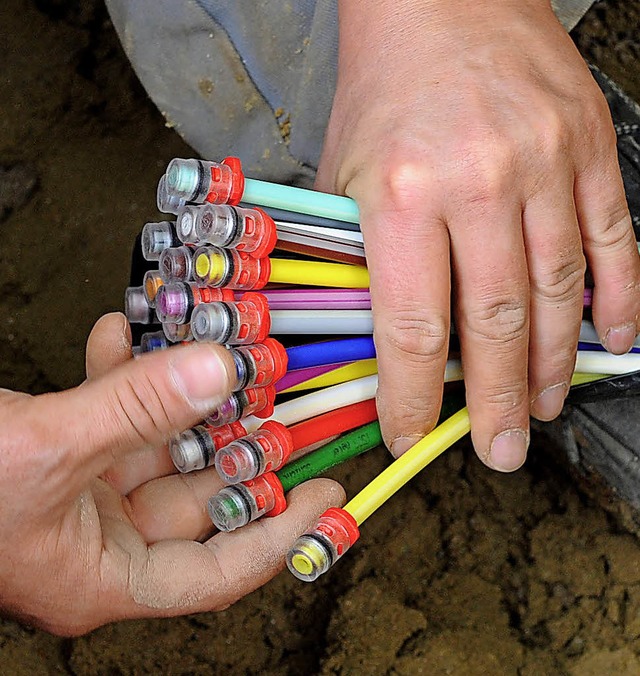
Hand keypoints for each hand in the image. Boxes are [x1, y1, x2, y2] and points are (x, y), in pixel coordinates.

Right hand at [0, 313, 342, 634]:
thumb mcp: (44, 449)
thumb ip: (134, 409)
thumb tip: (220, 370)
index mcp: (101, 577)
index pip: (217, 571)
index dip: (281, 534)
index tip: (327, 495)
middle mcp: (96, 540)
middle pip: (196, 500)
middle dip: (238, 449)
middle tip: (282, 406)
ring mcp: (77, 495)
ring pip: (156, 447)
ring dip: (183, 400)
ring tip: (220, 358)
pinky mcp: (57, 452)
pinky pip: (105, 415)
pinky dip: (117, 374)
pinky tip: (122, 333)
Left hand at [316, 0, 639, 469]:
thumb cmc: (385, 89)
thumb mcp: (341, 179)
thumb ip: (356, 258)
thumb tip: (375, 334)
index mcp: (402, 195)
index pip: (412, 329)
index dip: (413, 397)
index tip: (413, 434)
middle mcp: (479, 184)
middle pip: (494, 326)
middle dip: (496, 402)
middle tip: (498, 450)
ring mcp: (546, 166)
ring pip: (557, 295)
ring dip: (553, 365)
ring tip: (542, 409)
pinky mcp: (589, 149)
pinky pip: (613, 241)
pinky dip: (618, 300)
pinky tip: (614, 343)